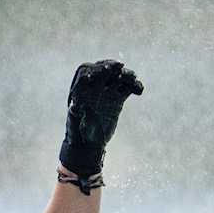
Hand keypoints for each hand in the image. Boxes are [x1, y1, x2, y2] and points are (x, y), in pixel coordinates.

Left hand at [58, 60, 143, 193]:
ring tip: (133, 78)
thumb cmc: (77, 135)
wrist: (87, 145)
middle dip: (112, 66)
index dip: (96, 69)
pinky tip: (139, 90)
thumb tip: (75, 105)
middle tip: (121, 67)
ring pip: (117, 77)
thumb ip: (74, 115)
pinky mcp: (117, 99)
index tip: (105, 69)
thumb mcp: (74, 126)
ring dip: (126, 75)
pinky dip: (134, 86)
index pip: (88, 72)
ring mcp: (106, 92)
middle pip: (104, 70)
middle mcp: (93, 88)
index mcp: (81, 90)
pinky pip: (127, 88)